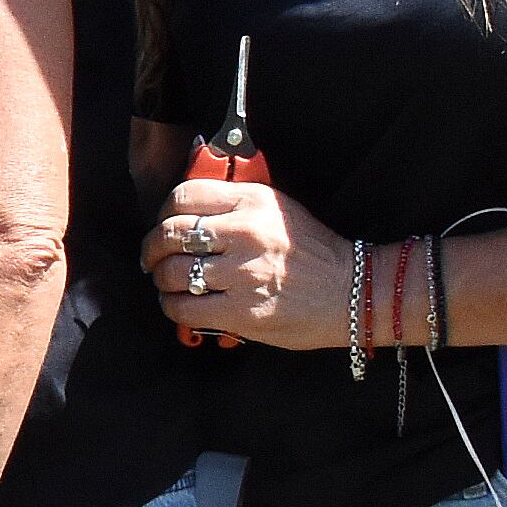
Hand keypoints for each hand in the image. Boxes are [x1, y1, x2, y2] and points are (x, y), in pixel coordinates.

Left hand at [142, 176, 348, 348]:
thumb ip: (234, 204)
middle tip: (152, 258)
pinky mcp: (242, 311)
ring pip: (172, 272)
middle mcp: (245, 233)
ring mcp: (243, 273)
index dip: (163, 212)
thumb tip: (184, 210)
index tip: (162, 225)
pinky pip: (184, 308)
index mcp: (253, 202)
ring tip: (167, 283)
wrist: (355, 292)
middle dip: (152, 248)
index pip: (185, 195)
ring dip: (161, 280)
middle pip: (170, 233)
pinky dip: (173, 307)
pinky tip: (179, 305)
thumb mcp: (278, 209)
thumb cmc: (314, 252)